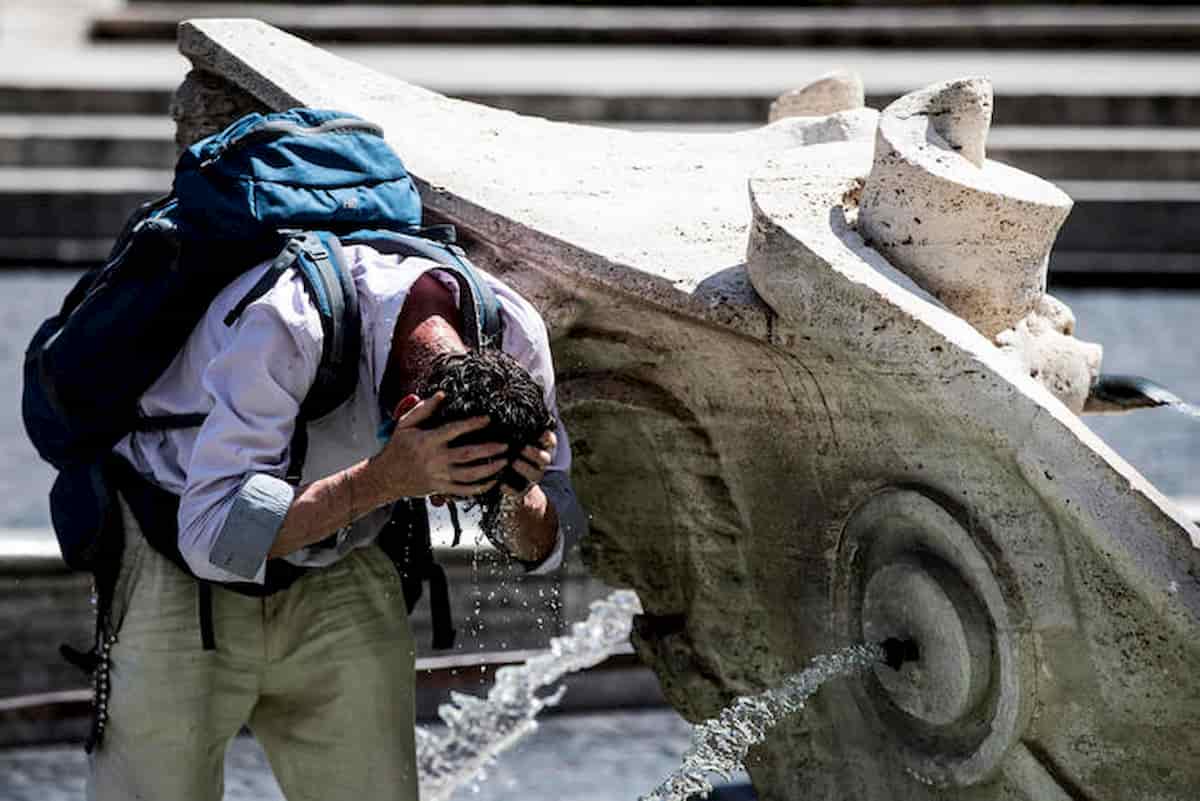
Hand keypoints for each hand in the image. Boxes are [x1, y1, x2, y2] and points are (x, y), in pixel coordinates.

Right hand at [368, 392, 508, 501]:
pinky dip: (480, 487)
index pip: (454, 430)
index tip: (487, 419)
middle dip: (489, 449)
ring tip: (504, 461)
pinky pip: (464, 491)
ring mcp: (439, 476)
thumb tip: (441, 394)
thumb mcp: (405, 425)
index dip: (472, 424)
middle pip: (468, 454)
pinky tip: (493, 481)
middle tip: (506, 445)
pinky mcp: (440, 489)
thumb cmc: (397, 448)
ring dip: (490, 469)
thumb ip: (424, 410)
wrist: (385, 477)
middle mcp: (435, 459)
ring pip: (470, 475)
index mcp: (427, 441)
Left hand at [503, 428, 556, 496]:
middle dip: (535, 453)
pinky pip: (519, 492)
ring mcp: (532, 478)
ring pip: (535, 474)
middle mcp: (539, 464)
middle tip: (523, 448)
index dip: (547, 437)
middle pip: (545, 458)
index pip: (550, 441)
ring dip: (525, 468)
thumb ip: (512, 431)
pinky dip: (511, 488)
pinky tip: (502, 484)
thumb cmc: (508, 452)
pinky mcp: (521, 491)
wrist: (508, 481)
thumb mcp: (512, 440)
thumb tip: (502, 410)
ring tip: (513, 463)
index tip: (541, 433)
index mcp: (540, 448)